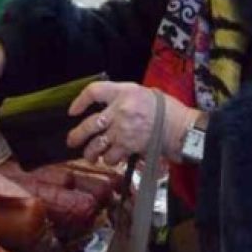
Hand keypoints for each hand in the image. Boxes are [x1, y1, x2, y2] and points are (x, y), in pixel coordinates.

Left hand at [65, 82, 200, 163]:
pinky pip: (111, 156)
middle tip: (71, 141)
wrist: (180, 126)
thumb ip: (123, 98)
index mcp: (122, 92)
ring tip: (89, 156)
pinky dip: (109, 160)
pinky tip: (110, 159)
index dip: (80, 101)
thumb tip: (109, 107)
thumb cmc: (166, 109)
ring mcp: (122, 130)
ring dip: (90, 152)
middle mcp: (118, 110)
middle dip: (77, 135)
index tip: (72, 110)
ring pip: (96, 144)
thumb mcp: (143, 93)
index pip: (93, 91)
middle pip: (89, 124)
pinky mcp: (128, 147)